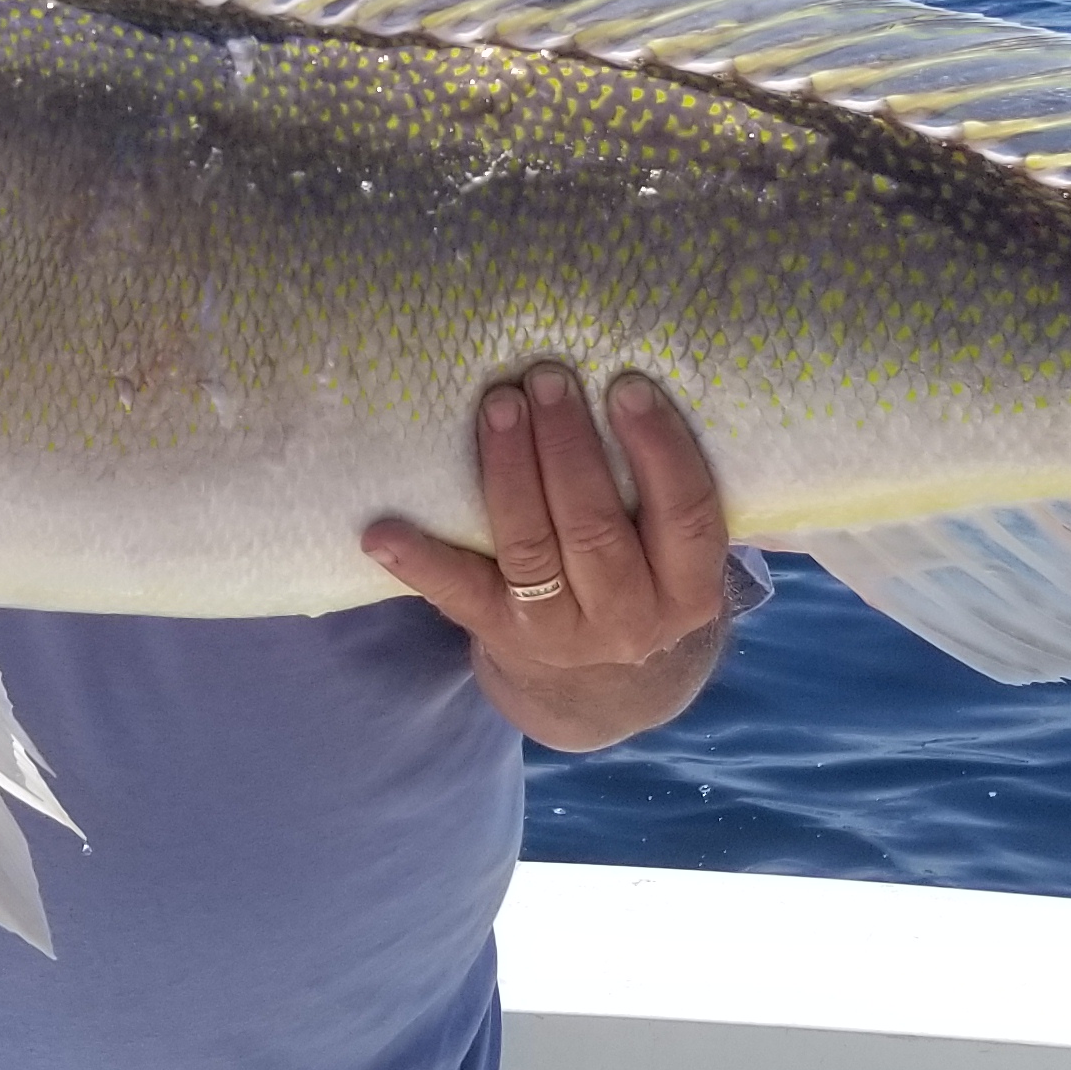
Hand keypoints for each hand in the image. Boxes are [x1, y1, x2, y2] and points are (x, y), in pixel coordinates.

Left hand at [365, 364, 733, 751]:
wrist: (601, 690)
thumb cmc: (645, 580)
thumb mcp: (682, 561)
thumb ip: (680, 498)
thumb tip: (654, 393)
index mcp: (688, 591)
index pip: (685, 514)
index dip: (658, 448)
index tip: (627, 385)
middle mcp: (629, 620)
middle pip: (595, 527)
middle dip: (568, 446)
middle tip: (547, 379)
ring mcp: (559, 633)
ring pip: (530, 547)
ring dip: (510, 471)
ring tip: (498, 405)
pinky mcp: (499, 634)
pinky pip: (458, 595)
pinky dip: (419, 562)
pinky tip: (382, 531)